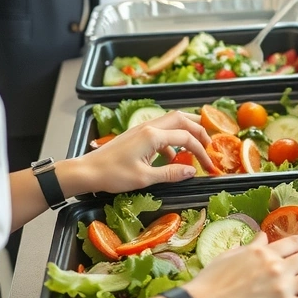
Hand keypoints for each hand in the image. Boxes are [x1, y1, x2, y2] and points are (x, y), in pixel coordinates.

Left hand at [57, 112, 212, 196]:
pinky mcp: (137, 134)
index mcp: (153, 135)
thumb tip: (192, 172)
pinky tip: (173, 157)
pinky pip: (162, 130)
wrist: (87, 171)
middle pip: (182, 118)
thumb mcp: (145, 178)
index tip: (210, 166)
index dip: (202, 151)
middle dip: (199, 129)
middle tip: (210, 144)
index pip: (186, 138)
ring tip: (197, 145)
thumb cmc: (113, 175)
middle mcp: (149, 127)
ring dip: (187, 130)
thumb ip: (171, 173)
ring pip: (172, 120)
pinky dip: (173, 139)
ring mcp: (142, 128)